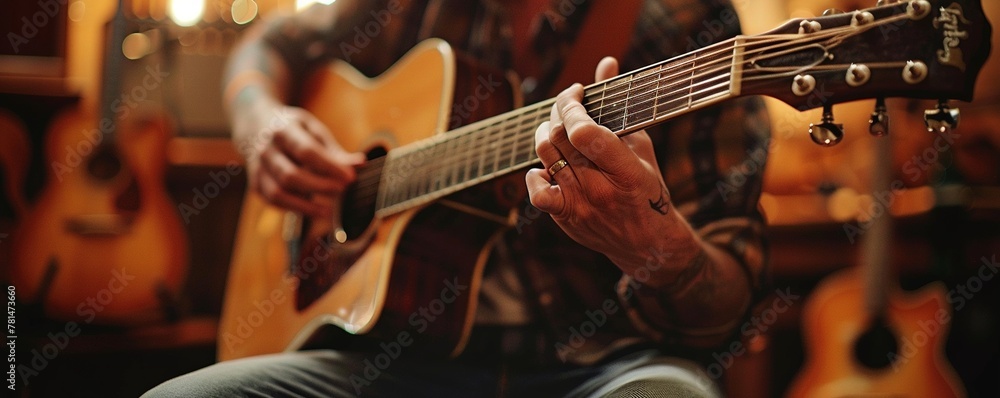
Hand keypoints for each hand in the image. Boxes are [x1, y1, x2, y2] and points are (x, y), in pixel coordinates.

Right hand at [235, 100, 364, 216]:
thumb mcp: (313, 130)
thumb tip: (361, 164)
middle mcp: (266, 149)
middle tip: (342, 191)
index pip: (306, 152)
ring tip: (329, 210)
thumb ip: (334, 150)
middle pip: (291, 175)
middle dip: (319, 186)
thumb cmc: (293, 129)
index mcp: (283, 130)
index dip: (329, 167)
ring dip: (305, 205)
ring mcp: (257, 168)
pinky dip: (294, 208)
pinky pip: (274, 201)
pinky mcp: (256, 184)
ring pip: (279, 192)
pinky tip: (313, 210)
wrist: (255, 124)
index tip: (350, 178)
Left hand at [526, 57, 673, 271]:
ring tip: (556, 126)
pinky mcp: (565, 219)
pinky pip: (537, 192)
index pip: (583, 131)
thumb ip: (620, 105)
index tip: (578, 91)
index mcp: (626, 170)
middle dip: (558, 111)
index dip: (571, 105)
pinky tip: (549, 165)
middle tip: (566, 104)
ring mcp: (580, 206)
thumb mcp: (640, 145)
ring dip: (545, 133)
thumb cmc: (646, 188)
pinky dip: (536, 173)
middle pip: (559, 138)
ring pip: (545, 156)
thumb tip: (606, 62)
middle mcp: (600, 189)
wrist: (648, 243)